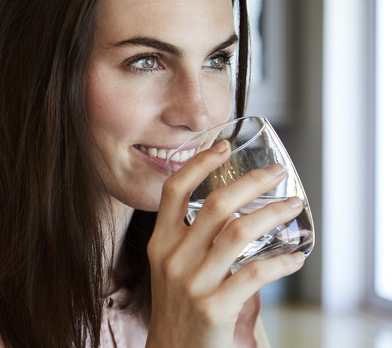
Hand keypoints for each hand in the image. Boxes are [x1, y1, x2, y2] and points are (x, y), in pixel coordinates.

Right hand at [145, 140, 304, 346]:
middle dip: (252, 183)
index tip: (223, 148)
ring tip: (292, 207)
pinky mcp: (214, 307)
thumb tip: (232, 207)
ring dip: (273, 214)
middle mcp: (173, 258)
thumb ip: (188, 238)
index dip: (199, 164)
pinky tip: (294, 258)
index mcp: (160, 243)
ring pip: (239, 232)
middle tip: (275, 173)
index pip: (173, 191)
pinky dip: (281, 262)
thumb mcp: (169, 267)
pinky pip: (255, 274)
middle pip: (216, 205)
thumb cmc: (178, 306)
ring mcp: (192, 283)